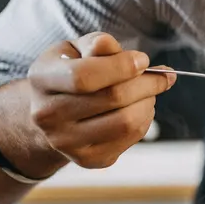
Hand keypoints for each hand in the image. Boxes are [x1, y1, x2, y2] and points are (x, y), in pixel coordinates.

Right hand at [21, 32, 174, 169]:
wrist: (54, 112)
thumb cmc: (72, 72)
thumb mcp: (77, 49)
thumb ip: (97, 45)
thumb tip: (118, 50)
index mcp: (42, 79)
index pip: (83, 76)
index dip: (121, 66)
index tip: (143, 60)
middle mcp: (47, 115)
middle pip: (113, 98)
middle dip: (147, 83)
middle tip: (162, 75)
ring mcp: (66, 142)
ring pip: (127, 121)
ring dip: (149, 102)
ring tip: (148, 92)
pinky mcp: (89, 159)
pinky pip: (132, 136)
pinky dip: (145, 118)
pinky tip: (138, 108)